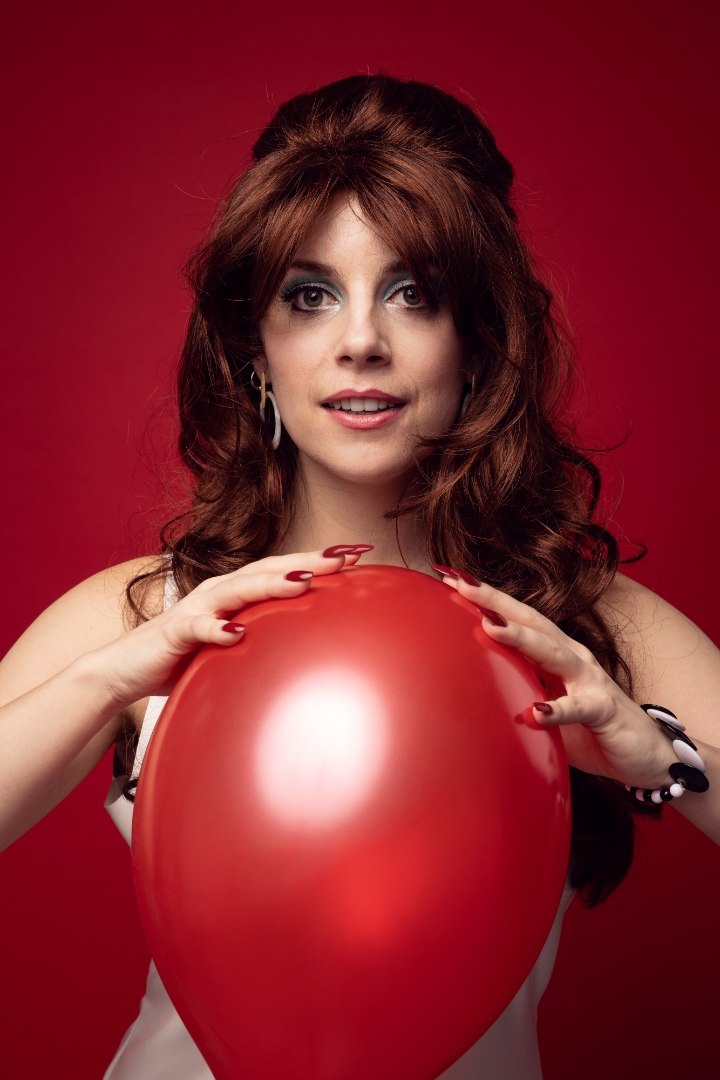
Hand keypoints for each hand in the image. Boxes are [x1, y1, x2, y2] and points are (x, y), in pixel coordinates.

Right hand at [98, 545, 371, 708]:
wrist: (126, 669)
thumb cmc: (187, 656)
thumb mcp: (237, 647)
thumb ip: (270, 641)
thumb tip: (317, 651)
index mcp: (239, 591)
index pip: (286, 568)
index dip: (321, 559)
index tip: (361, 553)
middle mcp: (221, 590)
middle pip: (270, 569)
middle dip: (308, 561)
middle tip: (345, 558)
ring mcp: (198, 607)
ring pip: (239, 589)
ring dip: (270, 584)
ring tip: (302, 584)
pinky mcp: (175, 631)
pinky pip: (198, 628)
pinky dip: (217, 628)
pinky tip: (236, 633)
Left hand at [434, 568, 674, 788]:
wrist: (651, 755)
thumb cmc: (592, 730)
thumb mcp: (544, 709)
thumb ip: (515, 696)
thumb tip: (466, 698)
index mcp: (556, 652)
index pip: (516, 617)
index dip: (485, 597)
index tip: (447, 575)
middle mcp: (572, 657)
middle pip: (531, 621)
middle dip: (495, 600)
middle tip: (460, 583)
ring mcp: (590, 680)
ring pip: (552, 652)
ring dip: (521, 638)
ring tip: (490, 626)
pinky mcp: (605, 710)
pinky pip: (579, 708)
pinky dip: (557, 710)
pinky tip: (534, 713)